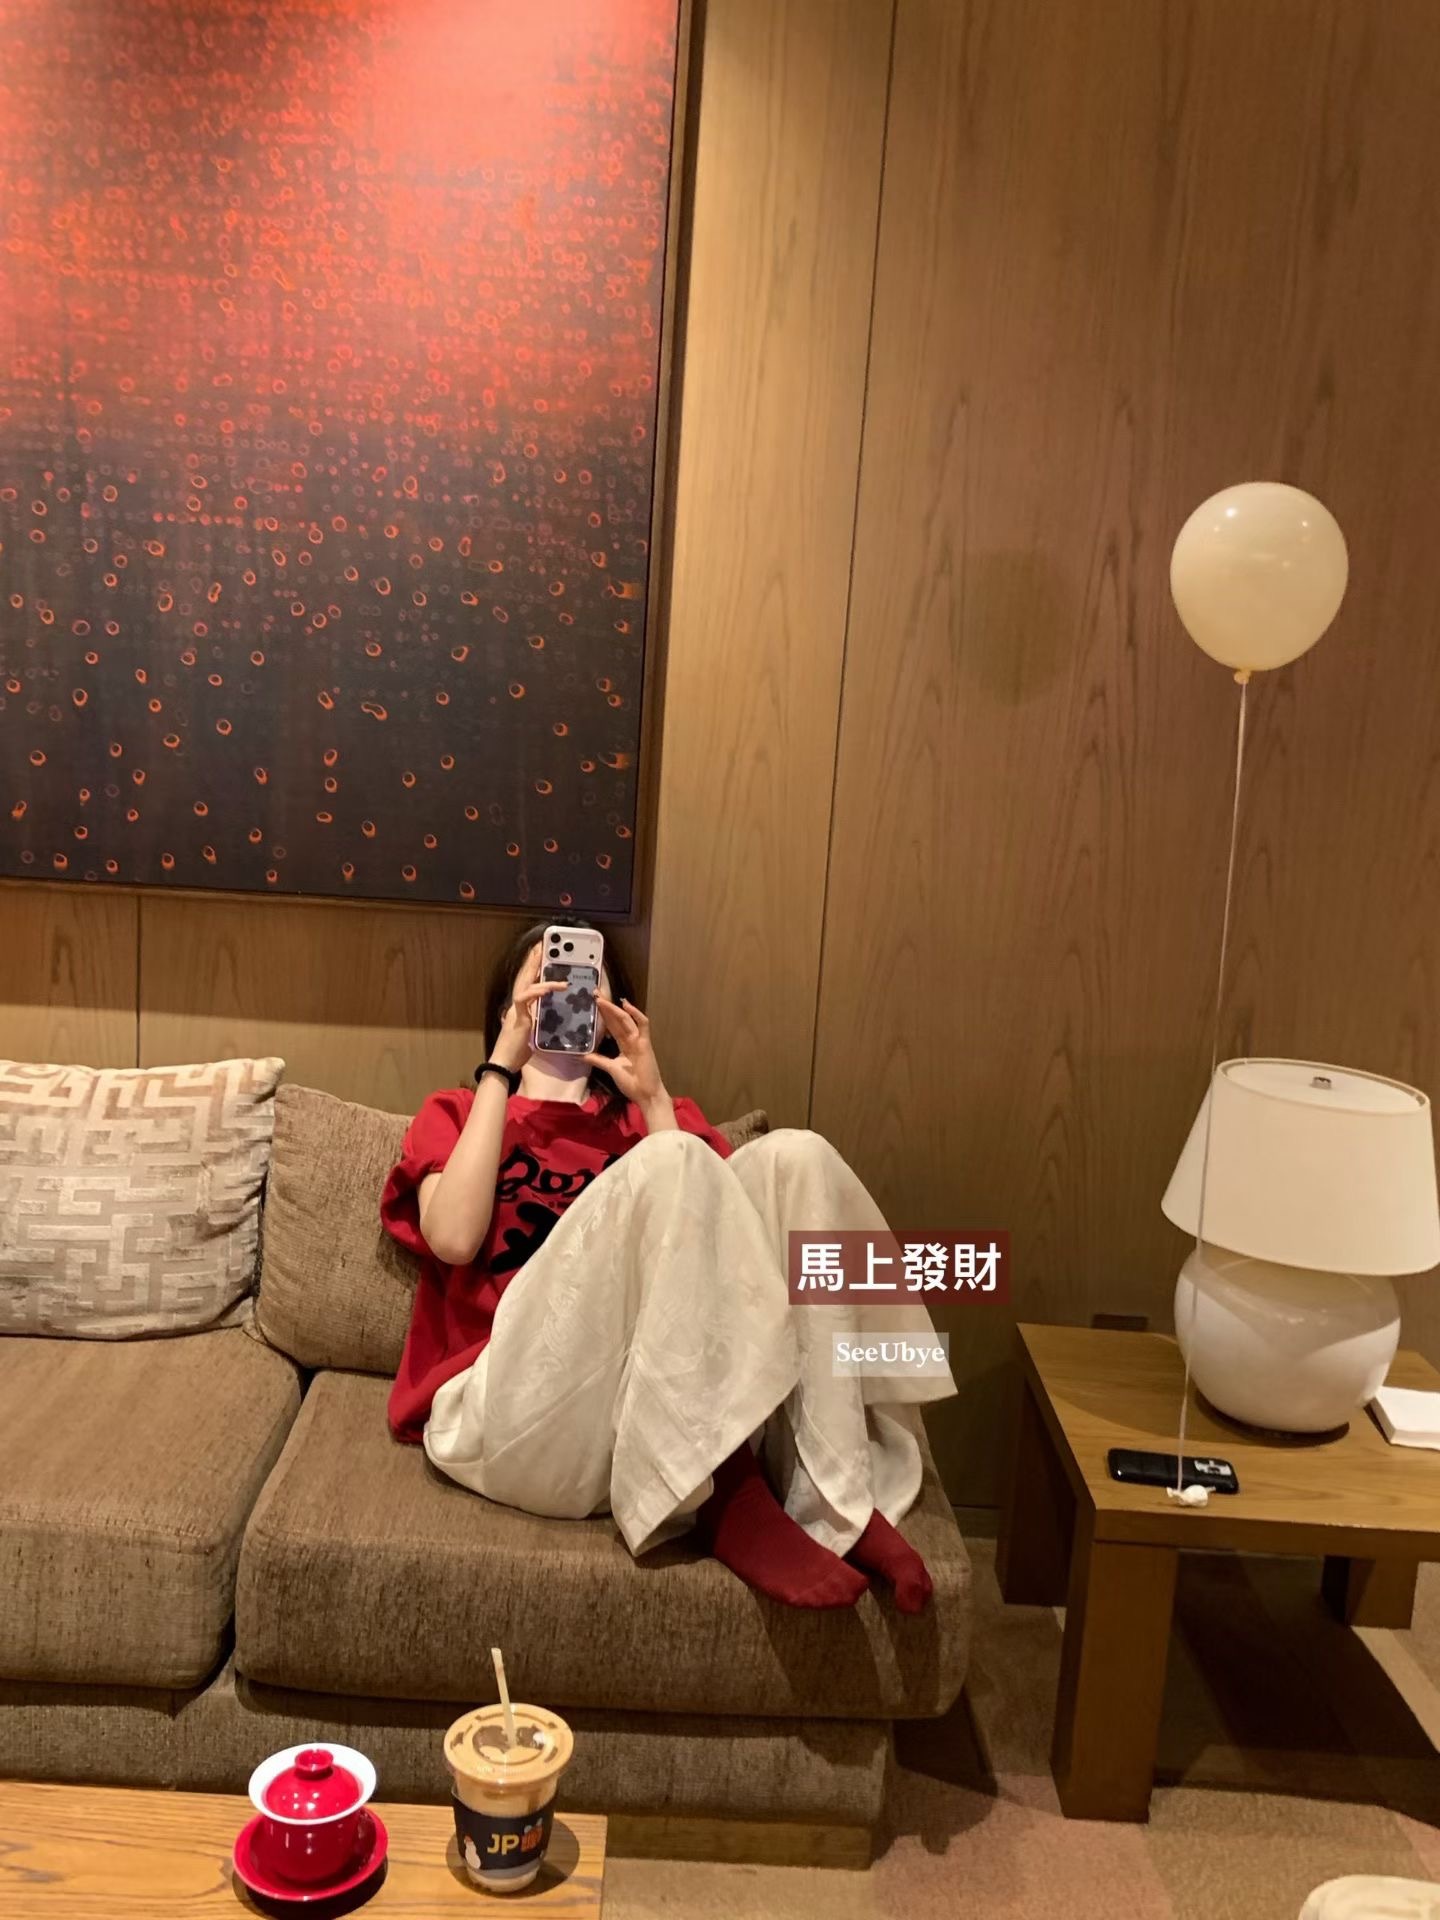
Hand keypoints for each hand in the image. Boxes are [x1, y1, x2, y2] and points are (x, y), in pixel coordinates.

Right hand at [489, 946, 563, 1073]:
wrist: (504, 1063)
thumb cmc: (517, 1051)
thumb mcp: (533, 1032)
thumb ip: (538, 1021)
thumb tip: (547, 1016)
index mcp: (521, 1008)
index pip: (527, 983)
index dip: (532, 969)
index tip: (539, 955)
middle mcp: (517, 1005)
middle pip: (524, 978)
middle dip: (532, 961)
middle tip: (541, 945)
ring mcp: (516, 1010)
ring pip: (526, 985)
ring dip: (539, 974)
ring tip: (550, 964)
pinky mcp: (518, 1017)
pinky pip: (525, 999)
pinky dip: (536, 992)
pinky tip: (546, 988)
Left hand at [583, 996, 668, 1111]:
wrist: (646, 1094)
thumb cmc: (632, 1083)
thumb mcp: (611, 1069)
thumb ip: (599, 1060)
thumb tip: (582, 1055)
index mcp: (624, 1044)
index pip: (611, 1025)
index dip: (603, 1015)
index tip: (592, 1004)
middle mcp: (631, 1039)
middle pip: (617, 1019)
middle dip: (606, 1006)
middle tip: (594, 993)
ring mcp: (638, 1040)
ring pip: (625, 1019)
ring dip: (613, 1008)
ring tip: (601, 998)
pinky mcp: (645, 1043)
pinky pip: (642, 1025)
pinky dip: (635, 1014)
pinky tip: (626, 1005)